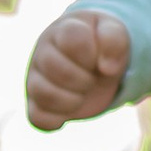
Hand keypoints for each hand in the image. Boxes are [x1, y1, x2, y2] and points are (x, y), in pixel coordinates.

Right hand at [26, 4, 130, 127]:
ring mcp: (36, 78)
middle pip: (54, 66)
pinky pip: (37, 118)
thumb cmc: (102, 45)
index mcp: (64, 30)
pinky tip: (68, 113)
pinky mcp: (35, 103)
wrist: (94, 60)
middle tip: (92, 80)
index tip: (98, 58)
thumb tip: (107, 68)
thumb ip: (114, 40)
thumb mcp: (115, 34)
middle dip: (83, 79)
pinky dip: (56, 120)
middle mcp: (44, 52)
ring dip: (71, 101)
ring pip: (42, 93)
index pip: (72, 38)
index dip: (90, 53)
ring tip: (81, 96)